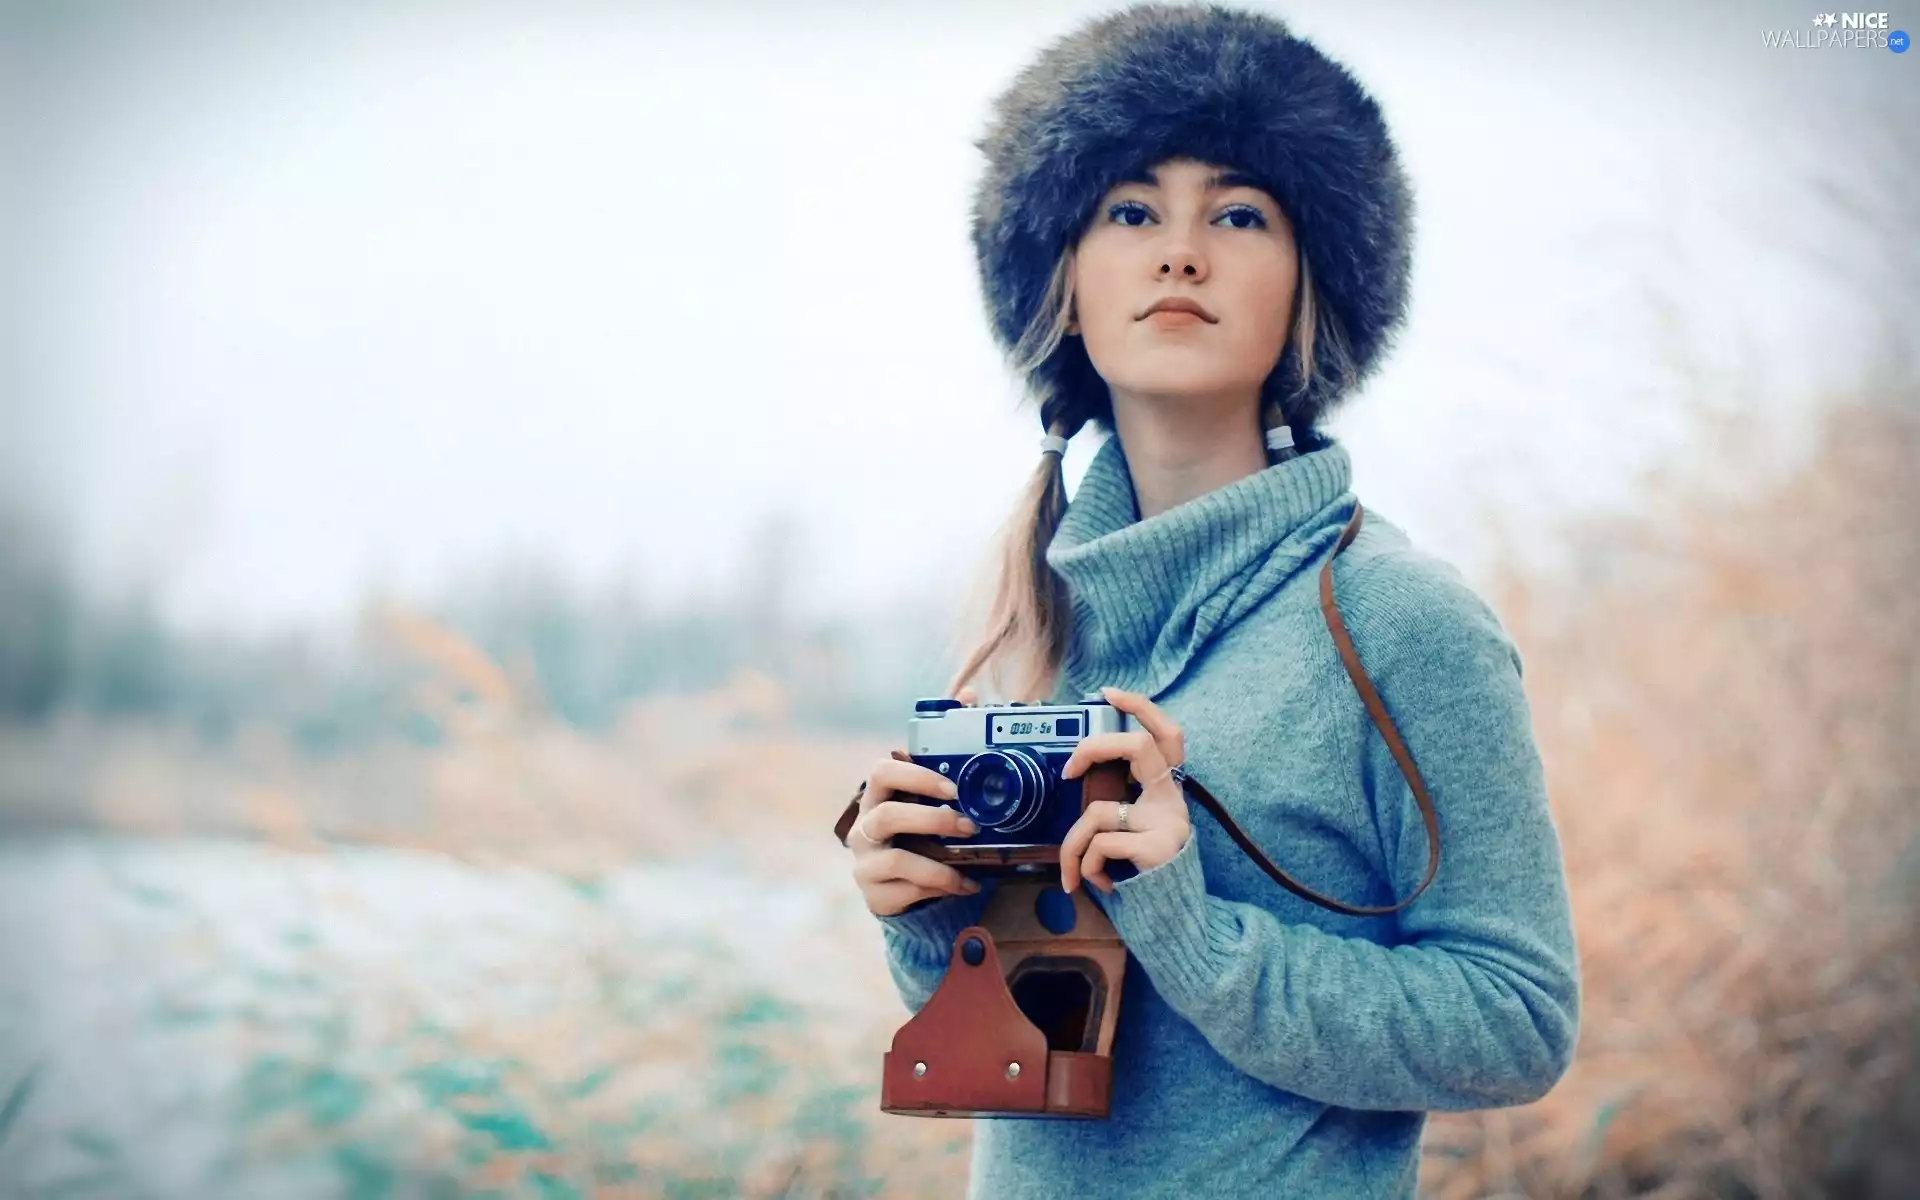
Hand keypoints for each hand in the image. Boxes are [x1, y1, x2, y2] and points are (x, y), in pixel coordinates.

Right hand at [848, 688, 984, 916]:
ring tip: (972, 864)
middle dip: (933, 819)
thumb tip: (966, 696)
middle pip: (889, 815)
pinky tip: (966, 885)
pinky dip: (942, 888)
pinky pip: (907, 891)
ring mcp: (866, 862)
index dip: (916, 776)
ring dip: (940, 862)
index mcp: (877, 795)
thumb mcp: (928, 794)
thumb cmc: (917, 828)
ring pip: (897, 859)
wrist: (899, 883)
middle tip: (970, 825)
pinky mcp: (875, 895)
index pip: (882, 772)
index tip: (953, 787)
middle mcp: (864, 826)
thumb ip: (945, 749)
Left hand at [1058, 686, 1191, 893]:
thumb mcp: (1131, 834)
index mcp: (1166, 792)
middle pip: (1139, 747)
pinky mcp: (1158, 848)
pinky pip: (1098, 845)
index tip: (1108, 693)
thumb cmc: (1142, 877)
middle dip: (1095, 748)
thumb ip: (1117, 807)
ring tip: (1075, 873)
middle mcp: (1173, 801)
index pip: (1168, 736)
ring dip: (1073, 847)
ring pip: (1098, 811)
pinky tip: (1100, 885)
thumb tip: (1076, 786)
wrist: (1174, 924)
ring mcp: (1168, 823)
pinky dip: (1085, 868)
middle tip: (1069, 770)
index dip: (1141, 708)